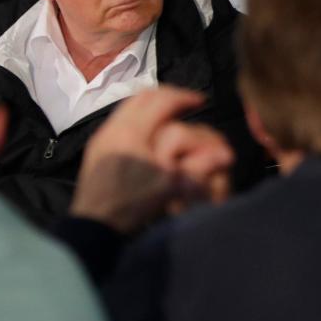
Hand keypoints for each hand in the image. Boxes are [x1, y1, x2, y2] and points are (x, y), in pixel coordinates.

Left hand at [71, 87, 233, 232]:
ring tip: (169, 114)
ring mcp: (102, 136)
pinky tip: (148, 132)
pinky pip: (119, 119)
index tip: (201, 101)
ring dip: (151, 105)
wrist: (93, 225)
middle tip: (186, 102)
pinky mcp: (96, 147)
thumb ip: (198, 167)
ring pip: (128, 106)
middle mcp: (114, 127)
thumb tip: (227, 155)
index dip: (185, 97)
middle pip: (143, 96)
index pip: (162, 100)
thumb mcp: (169, 187)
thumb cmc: (132, 205)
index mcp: (132, 132)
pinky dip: (138, 117)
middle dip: (167, 95)